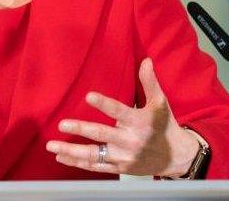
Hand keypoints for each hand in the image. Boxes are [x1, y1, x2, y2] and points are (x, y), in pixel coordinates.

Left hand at [45, 58, 200, 176]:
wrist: (175, 157)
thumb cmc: (165, 126)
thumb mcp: (160, 103)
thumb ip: (150, 82)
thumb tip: (146, 61)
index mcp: (139, 122)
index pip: (119, 111)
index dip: (104, 104)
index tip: (88, 96)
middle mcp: (130, 140)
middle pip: (101, 134)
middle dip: (80, 129)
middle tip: (62, 124)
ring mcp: (124, 157)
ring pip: (94, 154)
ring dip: (72, 151)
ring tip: (52, 145)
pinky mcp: (120, 168)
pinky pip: (96, 166)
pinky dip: (78, 163)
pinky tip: (62, 157)